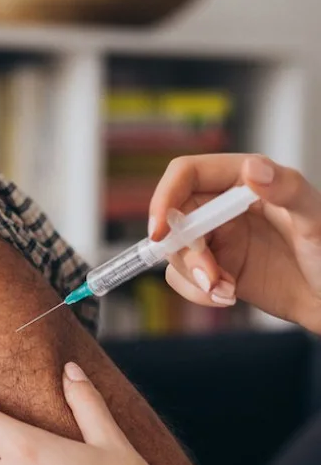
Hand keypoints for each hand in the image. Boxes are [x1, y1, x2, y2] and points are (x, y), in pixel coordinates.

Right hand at [149, 154, 320, 330]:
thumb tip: (251, 168)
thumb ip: (286, 189)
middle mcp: (224, 207)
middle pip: (175, 218)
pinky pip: (183, 278)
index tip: (160, 230)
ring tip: (225, 291)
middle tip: (210, 276)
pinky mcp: (214, 268)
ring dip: (193, 276)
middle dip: (186, 251)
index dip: (166, 197)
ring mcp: (217, 239)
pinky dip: (198, 292)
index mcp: (245, 180)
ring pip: (175, 251)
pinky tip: (227, 296)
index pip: (188, 174)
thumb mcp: (315, 218)